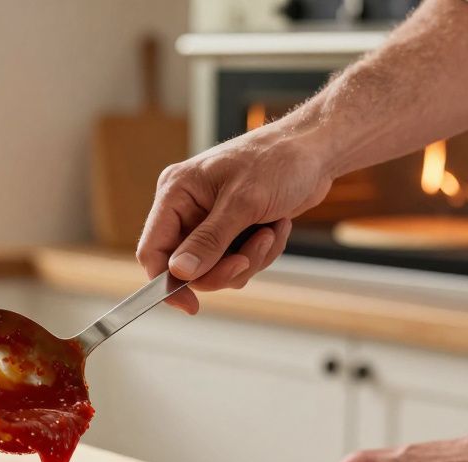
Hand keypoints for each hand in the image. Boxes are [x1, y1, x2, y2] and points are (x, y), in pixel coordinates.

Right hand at [135, 122, 333, 313]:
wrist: (315, 151)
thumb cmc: (277, 160)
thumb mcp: (243, 202)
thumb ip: (209, 240)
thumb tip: (179, 272)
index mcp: (176, 192)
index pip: (152, 249)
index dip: (165, 282)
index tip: (190, 305)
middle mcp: (188, 209)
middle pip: (187, 268)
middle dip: (223, 268)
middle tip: (248, 259)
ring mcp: (210, 221)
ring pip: (216, 269)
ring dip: (249, 259)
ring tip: (270, 231)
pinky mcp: (233, 230)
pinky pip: (238, 262)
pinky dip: (261, 252)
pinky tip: (276, 227)